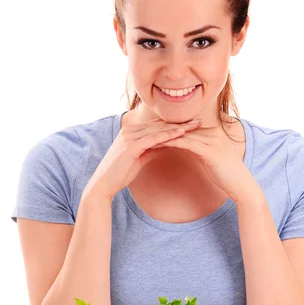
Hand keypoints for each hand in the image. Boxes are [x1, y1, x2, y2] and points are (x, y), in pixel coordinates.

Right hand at [83, 117, 202, 200]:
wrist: (104, 184)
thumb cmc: (121, 172)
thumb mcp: (140, 158)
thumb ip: (152, 149)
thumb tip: (166, 145)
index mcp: (132, 131)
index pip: (157, 125)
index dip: (175, 124)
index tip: (193, 124)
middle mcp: (130, 130)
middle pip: (160, 124)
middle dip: (181, 122)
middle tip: (199, 121)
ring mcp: (130, 136)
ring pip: (159, 129)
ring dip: (178, 127)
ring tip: (195, 126)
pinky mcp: (131, 145)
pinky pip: (153, 138)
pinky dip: (168, 135)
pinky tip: (181, 134)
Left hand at [151, 123, 250, 203]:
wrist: (242, 186)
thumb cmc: (227, 175)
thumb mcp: (210, 158)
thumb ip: (200, 149)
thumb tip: (186, 147)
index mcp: (213, 133)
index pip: (187, 127)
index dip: (169, 129)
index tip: (152, 131)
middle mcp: (213, 132)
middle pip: (183, 127)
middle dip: (163, 129)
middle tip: (144, 130)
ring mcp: (212, 140)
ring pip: (182, 134)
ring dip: (163, 134)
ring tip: (146, 137)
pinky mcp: (209, 150)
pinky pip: (185, 143)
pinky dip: (170, 142)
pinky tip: (157, 145)